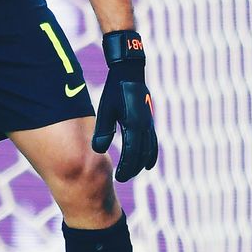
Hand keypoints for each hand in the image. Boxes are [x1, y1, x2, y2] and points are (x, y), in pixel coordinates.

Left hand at [91, 30, 157, 181]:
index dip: (127, 168)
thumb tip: (98, 151)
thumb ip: (103, 130)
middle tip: (123, 179)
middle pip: (142, 155)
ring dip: (142, 163)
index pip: (132, 153)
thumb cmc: (115, 91)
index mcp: (134, 124)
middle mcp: (145, 126)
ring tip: (133, 173)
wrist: (130, 73)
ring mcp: (149, 123)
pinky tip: (148, 163)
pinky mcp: (149, 120)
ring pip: (150, 149)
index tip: (119, 178)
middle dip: (134, 169)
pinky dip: (151, 154)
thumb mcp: (105, 110)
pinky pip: (153, 142)